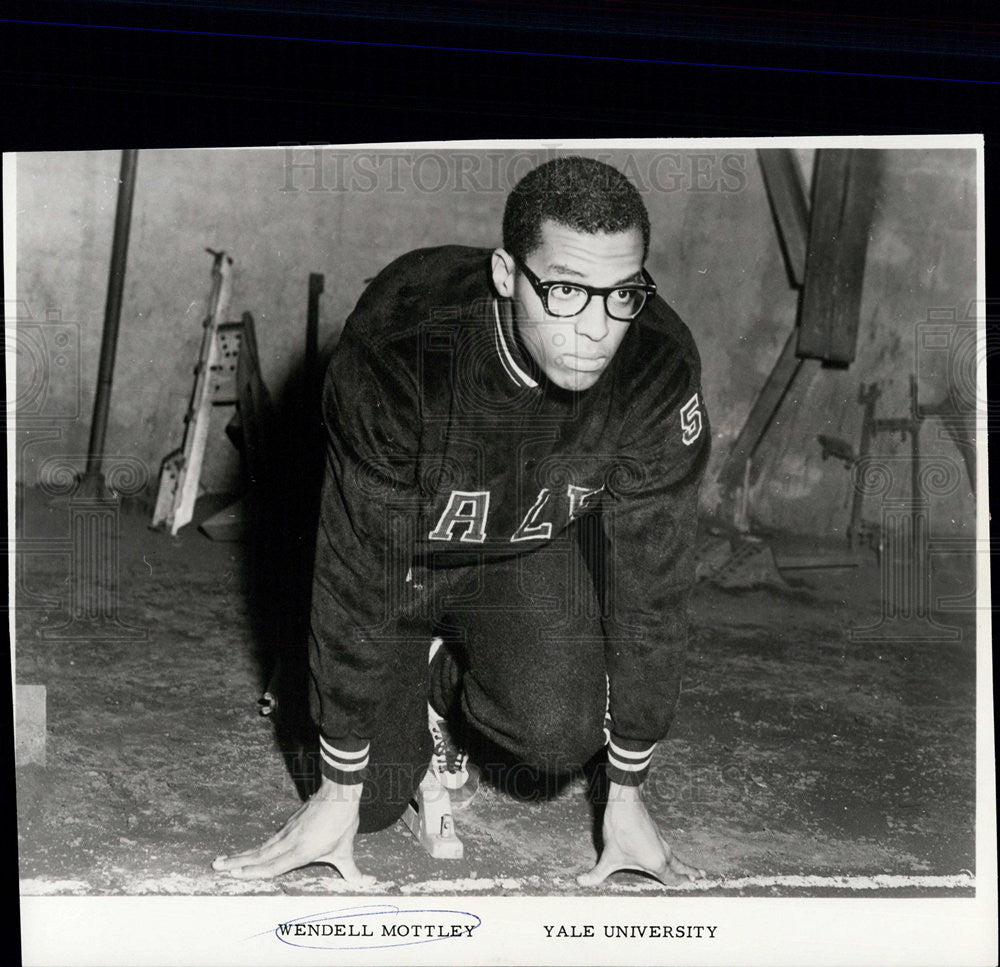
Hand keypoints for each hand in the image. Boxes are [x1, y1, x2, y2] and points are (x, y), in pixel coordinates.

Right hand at [212, 778, 373, 885]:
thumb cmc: (342, 822)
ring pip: (262, 846)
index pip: (272, 866)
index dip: (252, 872)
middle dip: (237, 862)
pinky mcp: (290, 823)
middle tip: (216, 866)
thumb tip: (364, 883)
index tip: (234, 875)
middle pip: (259, 855)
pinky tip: (251, 852)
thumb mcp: (346, 850)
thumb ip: (351, 871)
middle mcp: (290, 841)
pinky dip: (258, 847)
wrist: (340, 792)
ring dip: (243, 854)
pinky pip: (270, 839)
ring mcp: (288, 831)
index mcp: (301, 851)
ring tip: (224, 859)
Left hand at [577, 781, 704, 886]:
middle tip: (702, 878)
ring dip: (684, 866)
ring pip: (676, 858)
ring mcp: (661, 842)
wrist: (625, 801)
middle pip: (679, 869)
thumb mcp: (608, 856)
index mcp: (656, 863)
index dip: (681, 885)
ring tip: (693, 872)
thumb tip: (580, 882)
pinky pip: (670, 850)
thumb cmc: (619, 829)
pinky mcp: (656, 834)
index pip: (673, 880)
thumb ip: (596, 874)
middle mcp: (663, 854)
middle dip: (689, 875)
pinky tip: (671, 858)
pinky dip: (676, 857)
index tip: (693, 889)